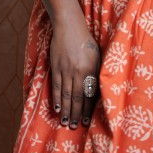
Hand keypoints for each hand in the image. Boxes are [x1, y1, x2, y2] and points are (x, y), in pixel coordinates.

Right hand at [50, 10, 99, 128]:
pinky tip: (57, 108)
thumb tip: (96, 90)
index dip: (87, 109)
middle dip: (76, 114)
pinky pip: (56, 86)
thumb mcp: (96, 55)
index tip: (85, 121)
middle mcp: (79, 71)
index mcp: (91, 69)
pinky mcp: (56, 66)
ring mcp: (66, 69)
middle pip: (77, 97)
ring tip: (65, 122)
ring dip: (66, 110)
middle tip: (74, 127)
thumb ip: (96, 72)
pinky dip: (56, 98)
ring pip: (66, 94)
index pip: (89, 94)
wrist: (70, 26)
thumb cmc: (86, 41)